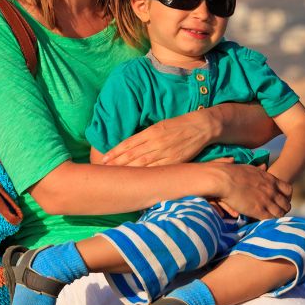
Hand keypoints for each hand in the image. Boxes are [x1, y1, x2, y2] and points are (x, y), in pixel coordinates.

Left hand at [99, 112, 214, 166]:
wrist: (201, 127)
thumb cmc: (180, 125)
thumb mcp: (160, 125)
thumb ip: (146, 136)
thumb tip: (131, 146)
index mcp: (151, 131)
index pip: (128, 143)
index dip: (115, 152)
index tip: (103, 159)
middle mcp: (156, 142)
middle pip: (132, 155)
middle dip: (116, 164)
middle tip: (103, 171)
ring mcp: (165, 152)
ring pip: (141, 164)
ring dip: (127, 171)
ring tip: (114, 176)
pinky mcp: (174, 161)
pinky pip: (156, 169)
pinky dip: (145, 175)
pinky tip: (136, 179)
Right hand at [217, 163, 291, 219]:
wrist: (225, 180)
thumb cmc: (234, 172)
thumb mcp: (252, 168)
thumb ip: (260, 169)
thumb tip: (264, 165)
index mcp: (271, 180)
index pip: (288, 190)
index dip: (286, 196)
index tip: (281, 199)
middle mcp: (272, 191)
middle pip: (286, 203)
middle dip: (283, 208)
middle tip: (278, 212)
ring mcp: (266, 201)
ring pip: (280, 213)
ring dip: (277, 217)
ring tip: (271, 219)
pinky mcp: (258, 210)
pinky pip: (270, 219)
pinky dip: (269, 222)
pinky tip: (265, 222)